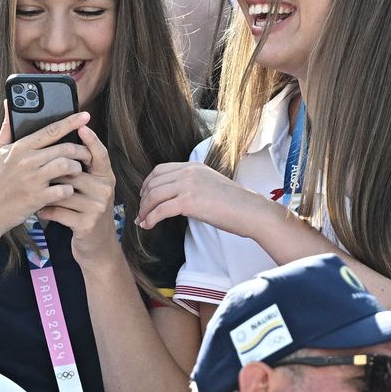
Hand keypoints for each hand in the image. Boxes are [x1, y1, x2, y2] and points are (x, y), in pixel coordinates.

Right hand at [0, 108, 93, 233]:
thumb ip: (7, 127)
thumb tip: (8, 102)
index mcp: (19, 147)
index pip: (50, 130)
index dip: (71, 121)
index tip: (85, 116)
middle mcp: (26, 161)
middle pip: (64, 148)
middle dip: (81, 150)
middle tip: (87, 154)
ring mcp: (32, 179)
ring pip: (66, 166)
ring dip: (76, 168)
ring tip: (77, 171)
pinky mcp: (36, 198)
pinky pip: (63, 190)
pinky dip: (69, 190)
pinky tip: (67, 191)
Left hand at [39, 126, 118, 264]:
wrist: (96, 247)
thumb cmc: (86, 212)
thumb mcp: (91, 190)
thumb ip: (81, 169)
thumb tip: (63, 143)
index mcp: (105, 177)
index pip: (100, 154)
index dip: (91, 140)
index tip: (81, 126)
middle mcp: (105, 190)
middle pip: (74, 170)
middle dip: (52, 173)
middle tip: (36, 173)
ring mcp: (97, 208)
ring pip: (62, 190)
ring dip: (45, 193)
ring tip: (34, 194)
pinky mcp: (86, 224)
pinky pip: (58, 210)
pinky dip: (45, 210)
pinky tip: (39, 211)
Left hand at [137, 162, 266, 234]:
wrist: (250, 211)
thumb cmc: (235, 204)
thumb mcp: (211, 185)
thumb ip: (193, 185)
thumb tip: (176, 198)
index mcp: (194, 166)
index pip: (160, 170)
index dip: (148, 183)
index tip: (143, 196)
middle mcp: (189, 171)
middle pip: (154, 182)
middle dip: (143, 199)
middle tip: (140, 212)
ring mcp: (188, 185)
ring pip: (154, 195)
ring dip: (144, 210)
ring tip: (142, 221)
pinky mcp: (189, 201)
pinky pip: (161, 209)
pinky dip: (151, 218)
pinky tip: (148, 225)